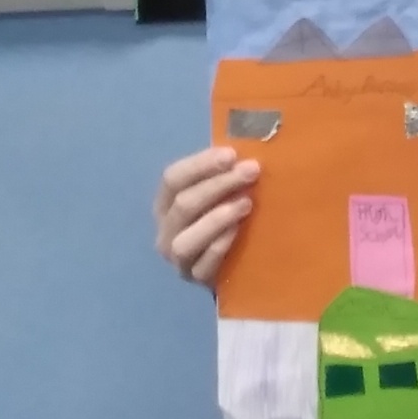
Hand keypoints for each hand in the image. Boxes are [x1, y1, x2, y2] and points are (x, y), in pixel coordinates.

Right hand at [154, 146, 259, 286]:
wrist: (230, 262)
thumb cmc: (225, 213)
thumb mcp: (219, 190)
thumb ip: (224, 170)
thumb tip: (249, 140)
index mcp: (166, 202)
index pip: (173, 178)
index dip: (201, 165)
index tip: (232, 154)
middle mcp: (166, 230)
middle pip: (184, 204)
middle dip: (219, 184)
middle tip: (251, 171)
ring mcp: (178, 258)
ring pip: (186, 239)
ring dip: (217, 218)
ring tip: (247, 202)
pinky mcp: (195, 279)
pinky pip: (204, 265)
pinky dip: (220, 246)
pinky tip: (239, 230)